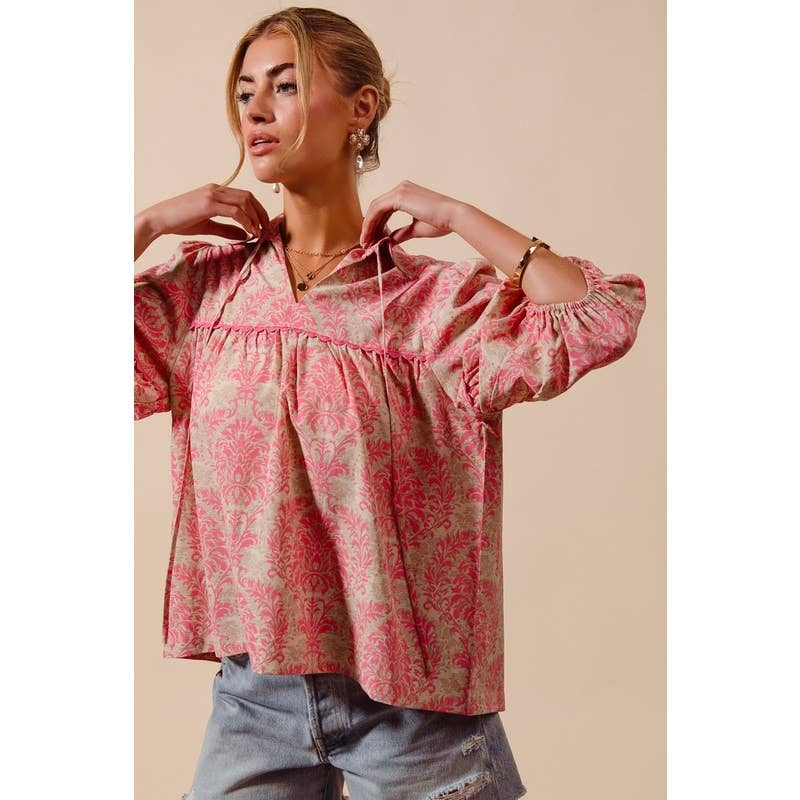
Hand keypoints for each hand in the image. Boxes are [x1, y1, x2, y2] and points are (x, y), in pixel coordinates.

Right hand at [142, 183, 270, 241]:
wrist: (158, 219)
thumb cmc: (179, 222)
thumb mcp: (208, 225)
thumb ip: (227, 228)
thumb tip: (245, 235)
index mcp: (216, 191)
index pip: (244, 196)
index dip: (257, 209)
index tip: (263, 225)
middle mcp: (216, 189)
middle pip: (248, 197)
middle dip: (261, 213)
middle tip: (266, 229)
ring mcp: (212, 194)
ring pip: (244, 202)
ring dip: (255, 218)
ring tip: (259, 232)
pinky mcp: (208, 204)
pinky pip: (235, 211)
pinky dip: (246, 221)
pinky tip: (250, 232)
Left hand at [359, 180, 464, 247]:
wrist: (453, 216)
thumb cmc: (441, 222)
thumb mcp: (416, 228)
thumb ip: (402, 233)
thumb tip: (390, 241)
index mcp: (406, 193)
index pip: (384, 208)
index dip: (376, 225)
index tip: (372, 240)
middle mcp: (401, 188)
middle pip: (377, 207)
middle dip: (369, 226)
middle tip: (365, 243)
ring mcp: (400, 189)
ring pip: (375, 208)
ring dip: (368, 226)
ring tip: (365, 243)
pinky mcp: (399, 195)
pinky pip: (378, 209)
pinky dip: (371, 222)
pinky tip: (369, 236)